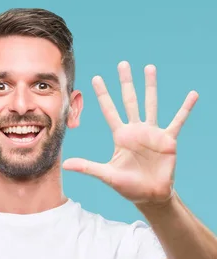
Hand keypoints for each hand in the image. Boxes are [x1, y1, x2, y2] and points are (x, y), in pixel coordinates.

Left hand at [62, 61, 198, 205]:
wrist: (149, 195)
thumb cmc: (128, 185)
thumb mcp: (106, 175)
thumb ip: (87, 167)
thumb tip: (65, 165)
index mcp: (120, 136)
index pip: (109, 110)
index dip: (102, 94)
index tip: (96, 78)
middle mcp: (135, 130)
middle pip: (129, 100)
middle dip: (126, 82)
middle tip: (122, 64)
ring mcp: (152, 133)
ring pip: (151, 104)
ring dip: (150, 86)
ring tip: (149, 68)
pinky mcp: (168, 140)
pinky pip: (178, 121)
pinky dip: (185, 108)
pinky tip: (192, 95)